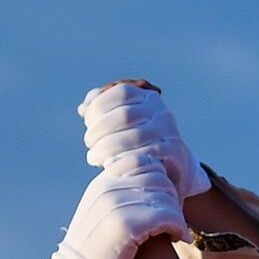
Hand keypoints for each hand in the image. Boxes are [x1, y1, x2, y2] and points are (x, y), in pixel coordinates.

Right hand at [37, 154, 188, 258]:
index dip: (161, 178)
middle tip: (175, 219)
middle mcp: (108, 188)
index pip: (141, 161)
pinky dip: (178, 227)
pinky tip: (177, 238)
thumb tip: (154, 189)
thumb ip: (121, 197)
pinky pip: (166, 216)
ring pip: (165, 196)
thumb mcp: (102, 215)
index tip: (166, 200)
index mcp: (102, 183)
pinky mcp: (126, 225)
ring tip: (176, 231)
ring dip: (178, 215)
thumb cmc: (95, 253)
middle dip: (173, 197)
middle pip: (158, 177)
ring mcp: (116, 205)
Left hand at [77, 81, 212, 200]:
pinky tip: (110, 166)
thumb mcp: (123, 123)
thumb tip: (83, 108)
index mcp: (149, 98)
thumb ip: (103, 110)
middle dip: (99, 129)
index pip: (122, 92)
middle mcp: (161, 112)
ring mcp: (169, 132)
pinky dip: (123, 161)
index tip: (87, 121)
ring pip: (133, 137)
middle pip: (124, 115)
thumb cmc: (141, 142)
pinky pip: (145, 156)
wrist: (175, 166)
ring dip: (107, 147)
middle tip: (89, 142)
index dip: (100, 105)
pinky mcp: (173, 154)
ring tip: (93, 156)